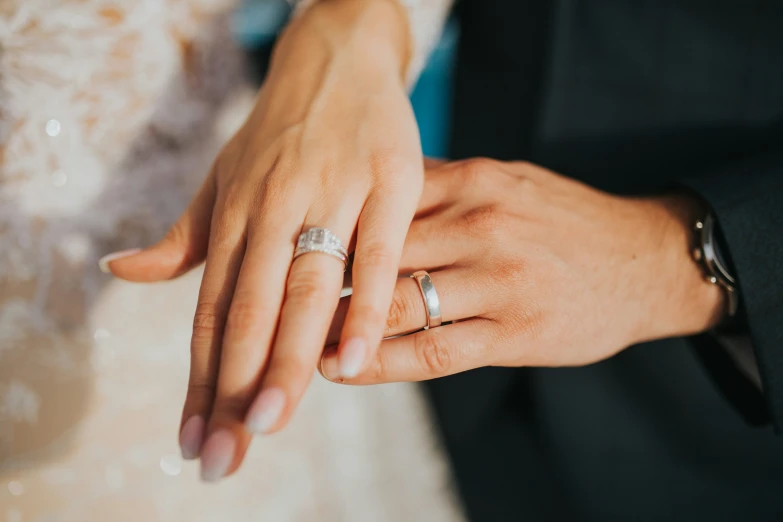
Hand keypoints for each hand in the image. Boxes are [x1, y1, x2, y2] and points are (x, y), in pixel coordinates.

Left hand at [102, 0, 420, 479]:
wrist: (338, 56)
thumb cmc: (280, 131)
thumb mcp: (223, 179)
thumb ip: (184, 236)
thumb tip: (121, 273)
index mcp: (234, 214)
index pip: (212, 311)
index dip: (201, 379)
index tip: (194, 440)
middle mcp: (274, 206)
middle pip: (249, 310)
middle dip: (234, 388)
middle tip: (223, 457)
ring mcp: (332, 192)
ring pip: (305, 288)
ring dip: (285, 359)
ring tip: (268, 422)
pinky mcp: (389, 182)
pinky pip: (376, 254)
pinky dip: (364, 307)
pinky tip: (351, 361)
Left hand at [321, 159, 725, 382]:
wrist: (644, 259)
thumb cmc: (561, 219)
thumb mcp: (507, 180)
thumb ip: (442, 186)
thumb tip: (370, 196)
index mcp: (474, 181)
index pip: (379, 205)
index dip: (326, 232)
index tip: (283, 253)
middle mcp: (483, 225)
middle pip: (379, 254)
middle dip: (321, 281)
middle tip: (272, 303)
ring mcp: (501, 281)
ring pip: (399, 304)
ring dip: (340, 326)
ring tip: (294, 341)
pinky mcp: (518, 333)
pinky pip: (435, 351)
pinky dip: (382, 363)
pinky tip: (344, 369)